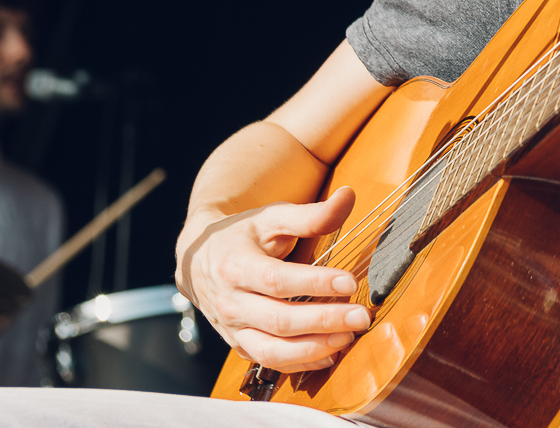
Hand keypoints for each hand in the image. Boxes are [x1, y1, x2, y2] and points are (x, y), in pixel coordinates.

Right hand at [177, 186, 371, 371]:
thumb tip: (348, 196)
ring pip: (272, 349)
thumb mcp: (271, 217)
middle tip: (360, 316)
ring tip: (348, 337)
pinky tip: (330, 353)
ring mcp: (233, 328)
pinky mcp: (240, 344)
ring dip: (313, 348)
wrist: (199, 259)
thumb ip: (309, 214)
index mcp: (235, 266)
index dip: (315, 284)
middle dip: (323, 320)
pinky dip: (300, 362)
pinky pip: (269, 361)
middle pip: (279, 319)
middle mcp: (231, 302)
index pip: (277, 280)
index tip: (350, 282)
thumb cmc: (242, 235)